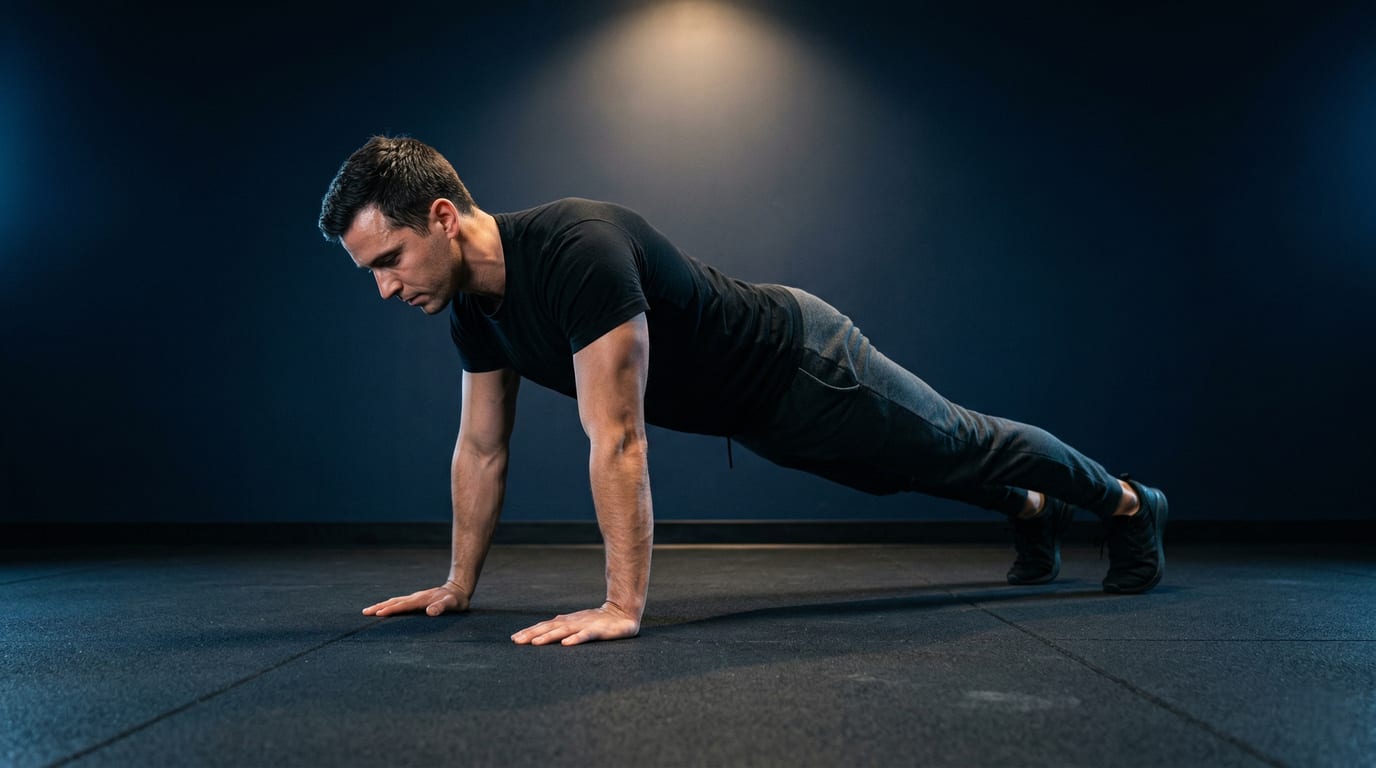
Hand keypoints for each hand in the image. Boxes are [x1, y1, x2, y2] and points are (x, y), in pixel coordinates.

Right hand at [362, 582, 468, 616]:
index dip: (391, 610)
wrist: (458, 589)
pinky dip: (390, 605)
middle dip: (379, 607)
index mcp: (421, 600)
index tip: (378, 613)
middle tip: (365, 612)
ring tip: (369, 611)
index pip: (403, 606)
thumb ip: (442, 607)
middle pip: (394, 602)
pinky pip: (400, 603)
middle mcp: (416, 598)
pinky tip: (385, 609)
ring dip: (382, 605)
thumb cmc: (456, 600)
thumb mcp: (452, 604)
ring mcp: (415, 598)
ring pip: (395, 601)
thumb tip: (430, 612)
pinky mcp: (417, 600)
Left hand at [511, 602, 639, 645]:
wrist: (622, 613)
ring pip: (564, 631)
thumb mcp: (577, 623)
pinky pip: (585, 635)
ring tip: (535, 643)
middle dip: (532, 634)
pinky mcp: (598, 631)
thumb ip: (562, 626)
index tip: (514, 639)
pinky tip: (566, 644)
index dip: (529, 631)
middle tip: (517, 641)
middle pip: (549, 628)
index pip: (544, 626)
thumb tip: (543, 629)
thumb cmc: (597, 620)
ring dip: (549, 637)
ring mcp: (585, 625)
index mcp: (567, 621)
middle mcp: (572, 622)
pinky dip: (576, 639)